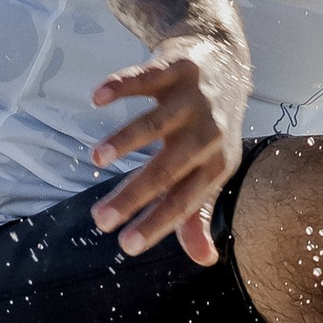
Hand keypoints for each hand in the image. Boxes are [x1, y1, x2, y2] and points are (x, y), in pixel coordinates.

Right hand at [91, 32, 249, 263]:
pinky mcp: (177, 68)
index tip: (125, 246)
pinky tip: (97, 98)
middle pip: (167, 170)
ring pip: (155, 124)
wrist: (226, 61)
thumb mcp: (212, 170)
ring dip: (125, 140)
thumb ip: (199, 214)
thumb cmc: (210, 127)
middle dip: (133, 197)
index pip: (183, 202)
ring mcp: (193, 100)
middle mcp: (208, 134)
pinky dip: (120, 85)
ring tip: (97, 159)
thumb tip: (204, 260)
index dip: (155, 225)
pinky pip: (145, 77)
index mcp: (216, 165)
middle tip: (100, 220)